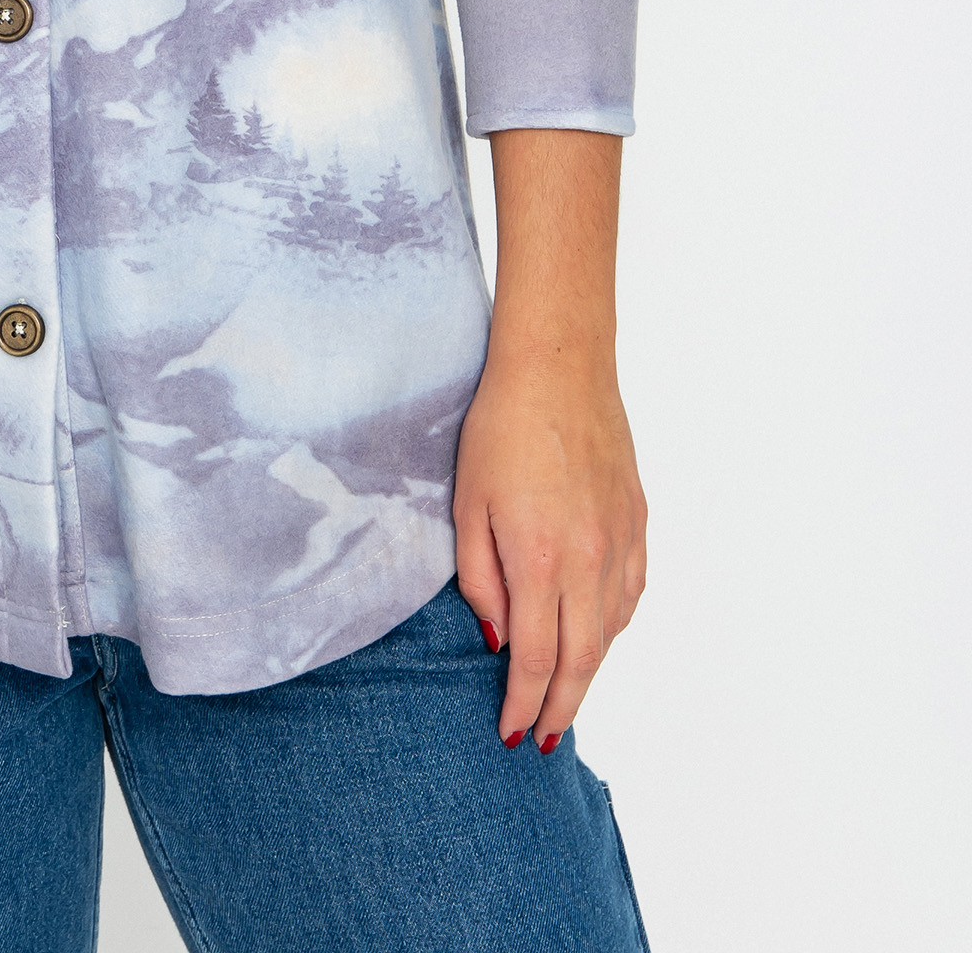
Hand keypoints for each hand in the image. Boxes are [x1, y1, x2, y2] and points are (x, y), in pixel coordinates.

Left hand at [454, 129, 646, 752]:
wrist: (558, 366)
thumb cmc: (500, 428)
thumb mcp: (467, 503)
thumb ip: (481, 578)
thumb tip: (497, 638)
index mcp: (541, 559)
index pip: (535, 658)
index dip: (524, 704)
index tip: (513, 733)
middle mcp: (590, 561)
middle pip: (581, 660)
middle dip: (560, 706)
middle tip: (544, 740)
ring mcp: (622, 543)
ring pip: (611, 633)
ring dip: (589, 673)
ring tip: (566, 700)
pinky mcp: (639, 523)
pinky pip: (631, 596)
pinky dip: (613, 629)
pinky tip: (596, 637)